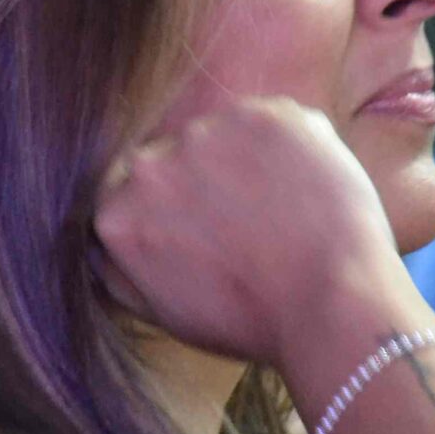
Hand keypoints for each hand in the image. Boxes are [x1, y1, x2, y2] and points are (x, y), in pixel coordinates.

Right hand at [93, 97, 403, 366]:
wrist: (331, 303)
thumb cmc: (250, 320)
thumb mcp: (162, 311)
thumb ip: (120, 269)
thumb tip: (103, 241)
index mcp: (118, 212)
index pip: (130, 189)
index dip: (172, 207)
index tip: (204, 226)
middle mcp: (151, 164)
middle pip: (172, 156)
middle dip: (204, 180)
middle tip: (248, 221)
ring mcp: (209, 131)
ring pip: (223, 134)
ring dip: (246, 160)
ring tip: (283, 211)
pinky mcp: (266, 113)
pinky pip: (274, 122)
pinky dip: (291, 148)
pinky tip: (307, 190)